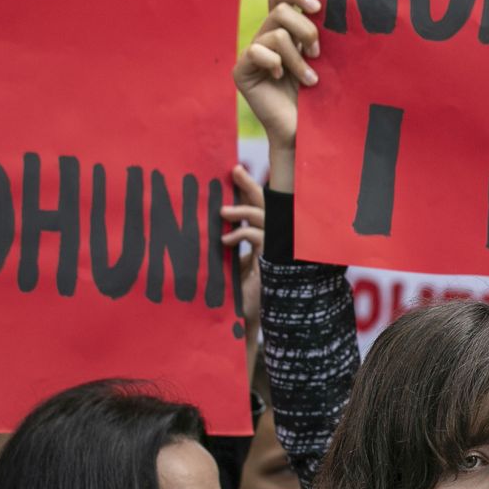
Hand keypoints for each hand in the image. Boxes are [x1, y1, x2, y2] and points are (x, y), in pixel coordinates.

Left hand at [223, 165, 265, 327]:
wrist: (247, 318)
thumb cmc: (236, 292)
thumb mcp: (230, 261)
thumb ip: (228, 243)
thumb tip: (211, 223)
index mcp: (263, 237)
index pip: (258, 206)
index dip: (248, 188)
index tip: (234, 171)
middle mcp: (273, 239)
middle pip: (265, 204)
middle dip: (250, 186)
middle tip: (235, 170)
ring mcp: (276, 248)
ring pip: (263, 217)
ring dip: (242, 211)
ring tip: (222, 212)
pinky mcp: (273, 258)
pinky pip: (258, 236)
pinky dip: (241, 234)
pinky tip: (226, 241)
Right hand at [233, 0, 321, 191]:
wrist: (306, 132)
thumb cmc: (320, 96)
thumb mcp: (323, 60)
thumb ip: (318, 34)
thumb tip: (328, 7)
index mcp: (284, 30)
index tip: (319, 9)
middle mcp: (265, 38)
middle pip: (280, 9)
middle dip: (306, 30)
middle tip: (317, 54)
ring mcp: (252, 54)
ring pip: (277, 34)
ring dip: (298, 58)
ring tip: (309, 79)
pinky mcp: (241, 71)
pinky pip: (256, 52)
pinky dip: (275, 64)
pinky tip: (280, 79)